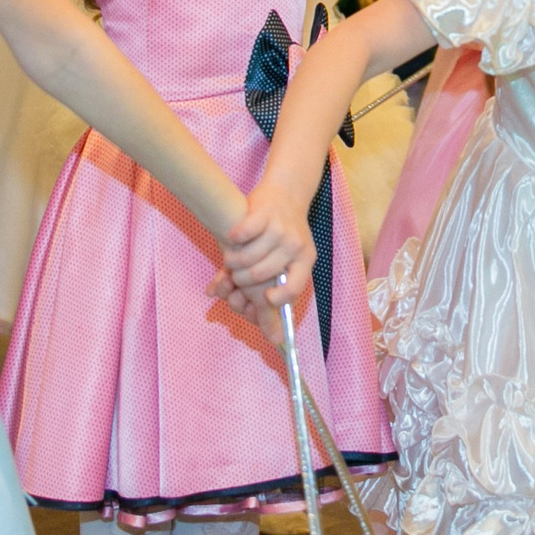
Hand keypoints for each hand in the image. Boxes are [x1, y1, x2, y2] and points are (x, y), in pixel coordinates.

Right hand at [220, 183, 315, 306]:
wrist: (286, 192)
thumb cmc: (280, 236)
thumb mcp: (285, 262)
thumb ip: (273, 300)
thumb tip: (275, 342)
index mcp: (305, 261)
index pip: (294, 289)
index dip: (277, 299)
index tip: (264, 299)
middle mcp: (296, 245)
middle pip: (260, 275)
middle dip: (241, 281)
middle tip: (234, 277)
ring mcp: (280, 228)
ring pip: (247, 258)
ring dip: (231, 262)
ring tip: (229, 258)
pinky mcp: (265, 212)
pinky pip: (242, 234)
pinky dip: (231, 239)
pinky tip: (231, 238)